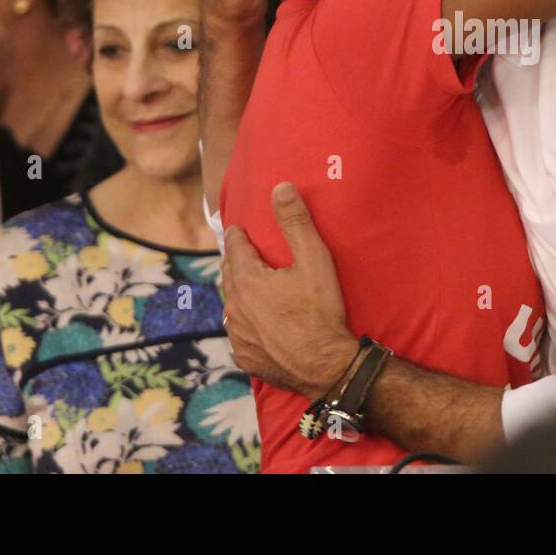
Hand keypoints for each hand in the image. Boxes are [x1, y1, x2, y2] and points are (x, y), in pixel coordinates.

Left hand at [221, 182, 356, 398]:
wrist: (326, 367)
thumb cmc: (320, 311)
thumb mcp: (314, 260)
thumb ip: (295, 222)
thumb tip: (280, 187)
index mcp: (246, 280)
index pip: (235, 248)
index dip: (239, 235)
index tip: (240, 228)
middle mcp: (234, 308)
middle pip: (229, 276)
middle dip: (236, 262)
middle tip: (246, 254)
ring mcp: (237, 335)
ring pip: (232, 306)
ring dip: (240, 293)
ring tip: (252, 288)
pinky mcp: (245, 357)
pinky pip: (239, 333)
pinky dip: (246, 323)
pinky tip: (258, 324)